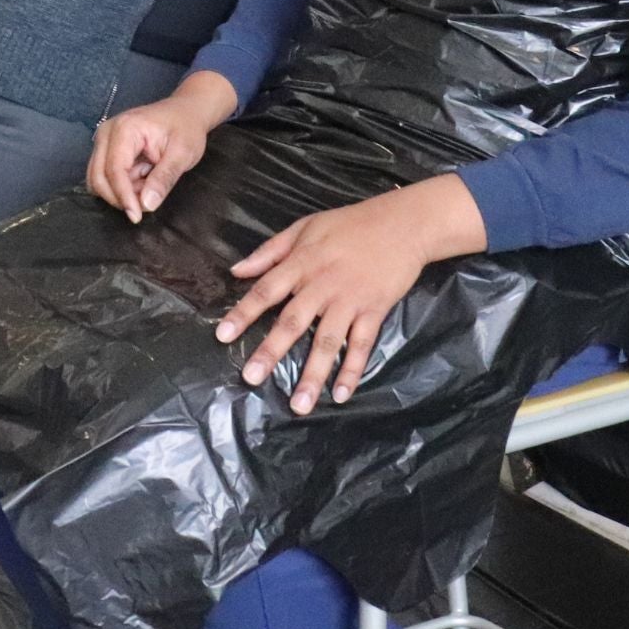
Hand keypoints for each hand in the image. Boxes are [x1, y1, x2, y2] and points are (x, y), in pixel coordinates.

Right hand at [86, 71, 235, 220]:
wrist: (185, 112)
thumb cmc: (186, 128)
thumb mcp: (183, 153)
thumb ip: (164, 178)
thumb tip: (147, 204)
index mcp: (125, 129)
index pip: (114, 170)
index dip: (124, 196)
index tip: (136, 216)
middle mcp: (107, 132)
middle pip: (99, 177)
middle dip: (121, 196)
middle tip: (149, 198)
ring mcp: (103, 140)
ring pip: (98, 180)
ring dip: (121, 191)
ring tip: (149, 181)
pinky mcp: (105, 149)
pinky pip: (104, 176)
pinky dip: (121, 185)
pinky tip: (142, 177)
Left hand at [215, 177, 486, 412]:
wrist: (405, 223)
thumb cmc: (351, 224)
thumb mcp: (307, 226)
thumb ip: (271, 250)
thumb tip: (236, 271)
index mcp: (304, 262)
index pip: (268, 288)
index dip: (245, 312)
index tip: (223, 335)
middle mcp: (324, 283)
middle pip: (294, 320)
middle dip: (272, 350)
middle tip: (251, 378)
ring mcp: (351, 299)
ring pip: (328, 340)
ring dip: (313, 374)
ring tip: (298, 405)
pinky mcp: (375, 309)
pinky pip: (362, 344)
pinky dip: (352, 370)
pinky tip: (341, 395)